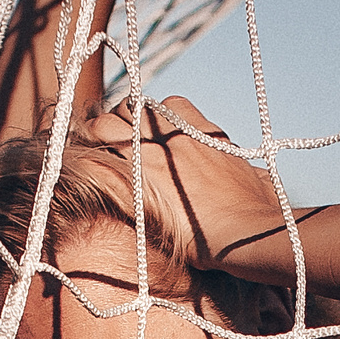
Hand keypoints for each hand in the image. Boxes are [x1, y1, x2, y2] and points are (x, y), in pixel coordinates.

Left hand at [76, 95, 294, 280]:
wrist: (247, 232)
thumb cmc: (262, 211)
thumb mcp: (259, 179)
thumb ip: (246, 170)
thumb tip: (250, 173)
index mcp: (201, 128)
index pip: (165, 106)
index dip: (151, 120)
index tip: (147, 136)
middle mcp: (172, 132)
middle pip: (132, 109)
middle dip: (119, 122)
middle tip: (112, 143)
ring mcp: (150, 152)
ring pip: (106, 123)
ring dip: (96, 134)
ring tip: (91, 151)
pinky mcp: (133, 179)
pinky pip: (94, 158)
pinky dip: (84, 160)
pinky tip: (77, 167)